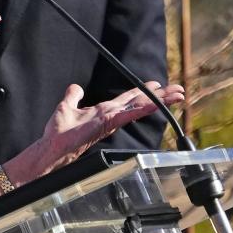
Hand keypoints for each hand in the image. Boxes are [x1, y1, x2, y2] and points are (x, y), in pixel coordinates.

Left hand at [15, 81, 185, 182]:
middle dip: (159, 96)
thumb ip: (73, 96)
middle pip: (139, 102)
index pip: (128, 100)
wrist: (53, 147)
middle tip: (178, 90)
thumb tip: (76, 87)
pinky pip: (129, 113)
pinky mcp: (107, 124)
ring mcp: (111, 120)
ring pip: (139, 106)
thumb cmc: (59, 132)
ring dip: (158, 100)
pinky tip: (156, 103)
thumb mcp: (66, 107)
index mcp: (104, 112)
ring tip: (176, 94)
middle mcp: (111, 116)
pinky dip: (143, 107)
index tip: (158, 85)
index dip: (143, 92)